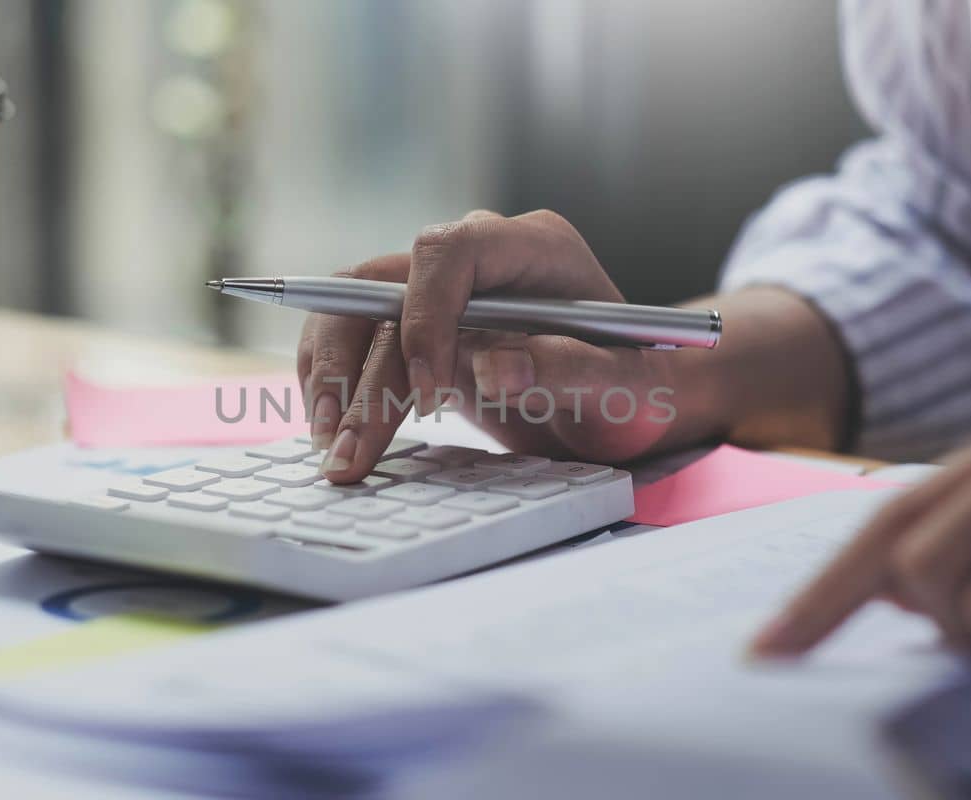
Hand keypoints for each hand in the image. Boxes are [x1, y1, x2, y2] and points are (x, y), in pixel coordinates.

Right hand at [297, 209, 710, 481]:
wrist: (630, 400)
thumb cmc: (638, 389)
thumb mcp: (624, 390)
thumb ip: (569, 371)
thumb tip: (495, 369)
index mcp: (536, 247)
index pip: (449, 251)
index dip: (424, 316)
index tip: (426, 395)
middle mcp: (480, 254)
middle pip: (385, 284)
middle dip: (358, 370)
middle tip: (350, 451)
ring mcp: (445, 287)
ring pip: (354, 307)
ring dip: (332, 376)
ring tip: (333, 452)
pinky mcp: (419, 323)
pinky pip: (353, 332)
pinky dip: (334, 379)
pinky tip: (332, 431)